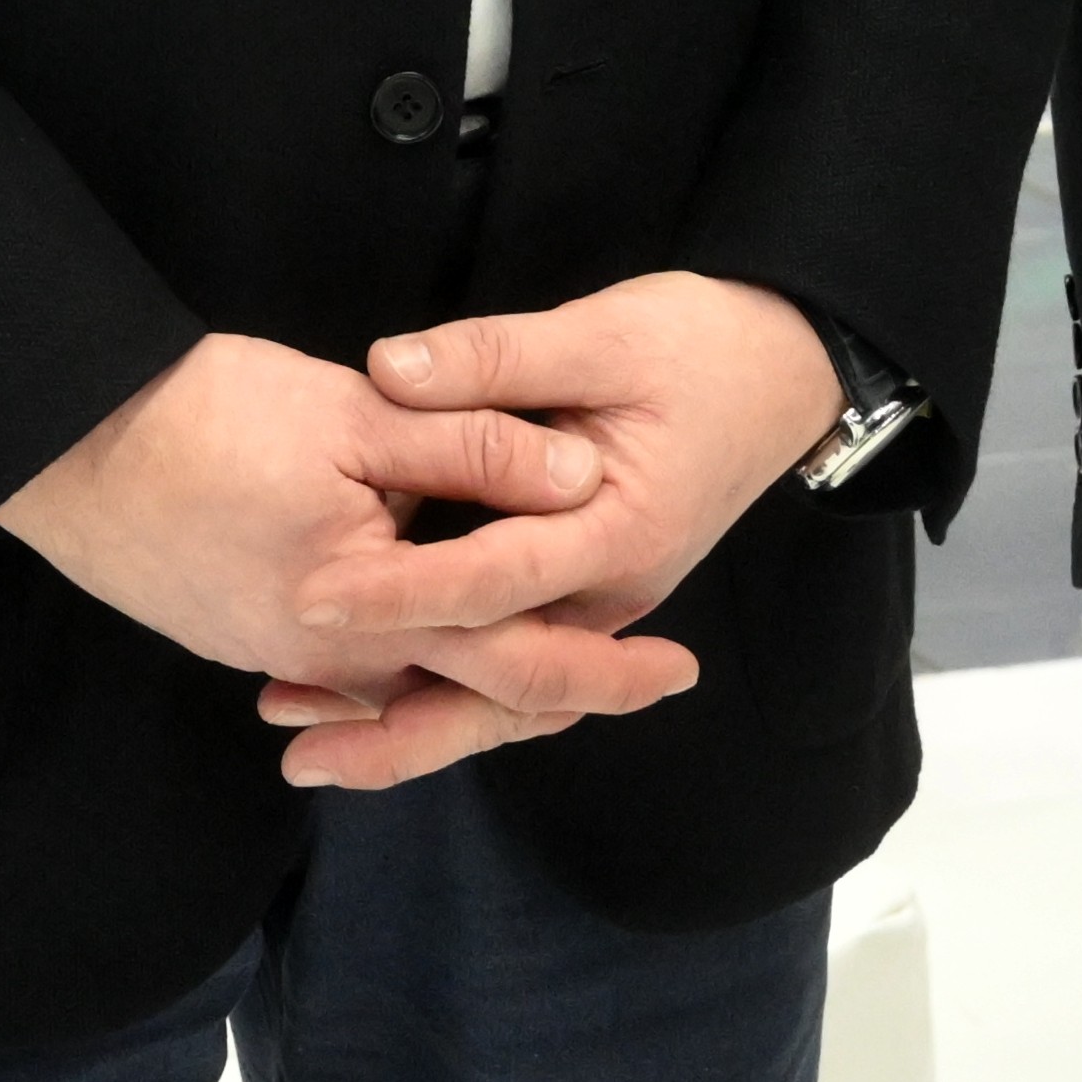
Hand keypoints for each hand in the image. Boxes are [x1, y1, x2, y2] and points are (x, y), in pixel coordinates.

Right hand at [0, 331, 697, 788]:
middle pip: (468, 692)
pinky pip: (349, 669)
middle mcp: (326, 655)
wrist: (62, 442)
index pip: (514, 656)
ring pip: (406, 685)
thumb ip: (474, 445)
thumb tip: (582, 478)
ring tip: (555, 662)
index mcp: (367, 608)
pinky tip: (431, 639)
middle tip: (646, 676)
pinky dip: (409, 663)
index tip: (676, 667)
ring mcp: (276, 652)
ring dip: (482, 681)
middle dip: (562, 689)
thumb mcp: (357, 412)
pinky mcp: (241, 630)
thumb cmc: (204, 414)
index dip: (604, 665)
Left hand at [264, 276, 845, 786]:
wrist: (784, 368)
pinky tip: (367, 694)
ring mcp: (602, 601)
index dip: (401, 591)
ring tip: (310, 747)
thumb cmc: (698, 343)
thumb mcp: (601, 329)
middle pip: (502, 683)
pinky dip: (445, 687)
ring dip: (413, 724)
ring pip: (506, 693)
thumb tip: (390, 371)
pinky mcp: (585, 594)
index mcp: (620, 528)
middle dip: (400, 725)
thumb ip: (494, 357)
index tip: (313, 596)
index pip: (493, 578)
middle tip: (296, 752)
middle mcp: (614, 589)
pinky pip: (512, 660)